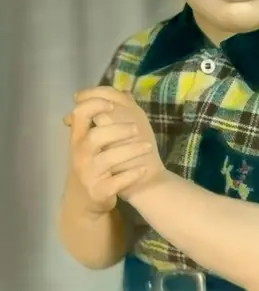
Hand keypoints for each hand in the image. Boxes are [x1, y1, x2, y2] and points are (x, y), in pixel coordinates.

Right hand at [63, 88, 154, 214]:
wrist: (87, 200)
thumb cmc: (94, 162)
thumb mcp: (94, 139)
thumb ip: (106, 116)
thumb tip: (124, 90)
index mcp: (78, 138)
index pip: (80, 114)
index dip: (94, 106)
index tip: (111, 106)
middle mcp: (79, 155)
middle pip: (95, 137)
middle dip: (117, 130)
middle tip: (135, 128)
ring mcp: (88, 174)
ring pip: (108, 160)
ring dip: (130, 151)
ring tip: (147, 147)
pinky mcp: (99, 192)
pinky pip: (116, 183)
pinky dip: (131, 176)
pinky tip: (143, 170)